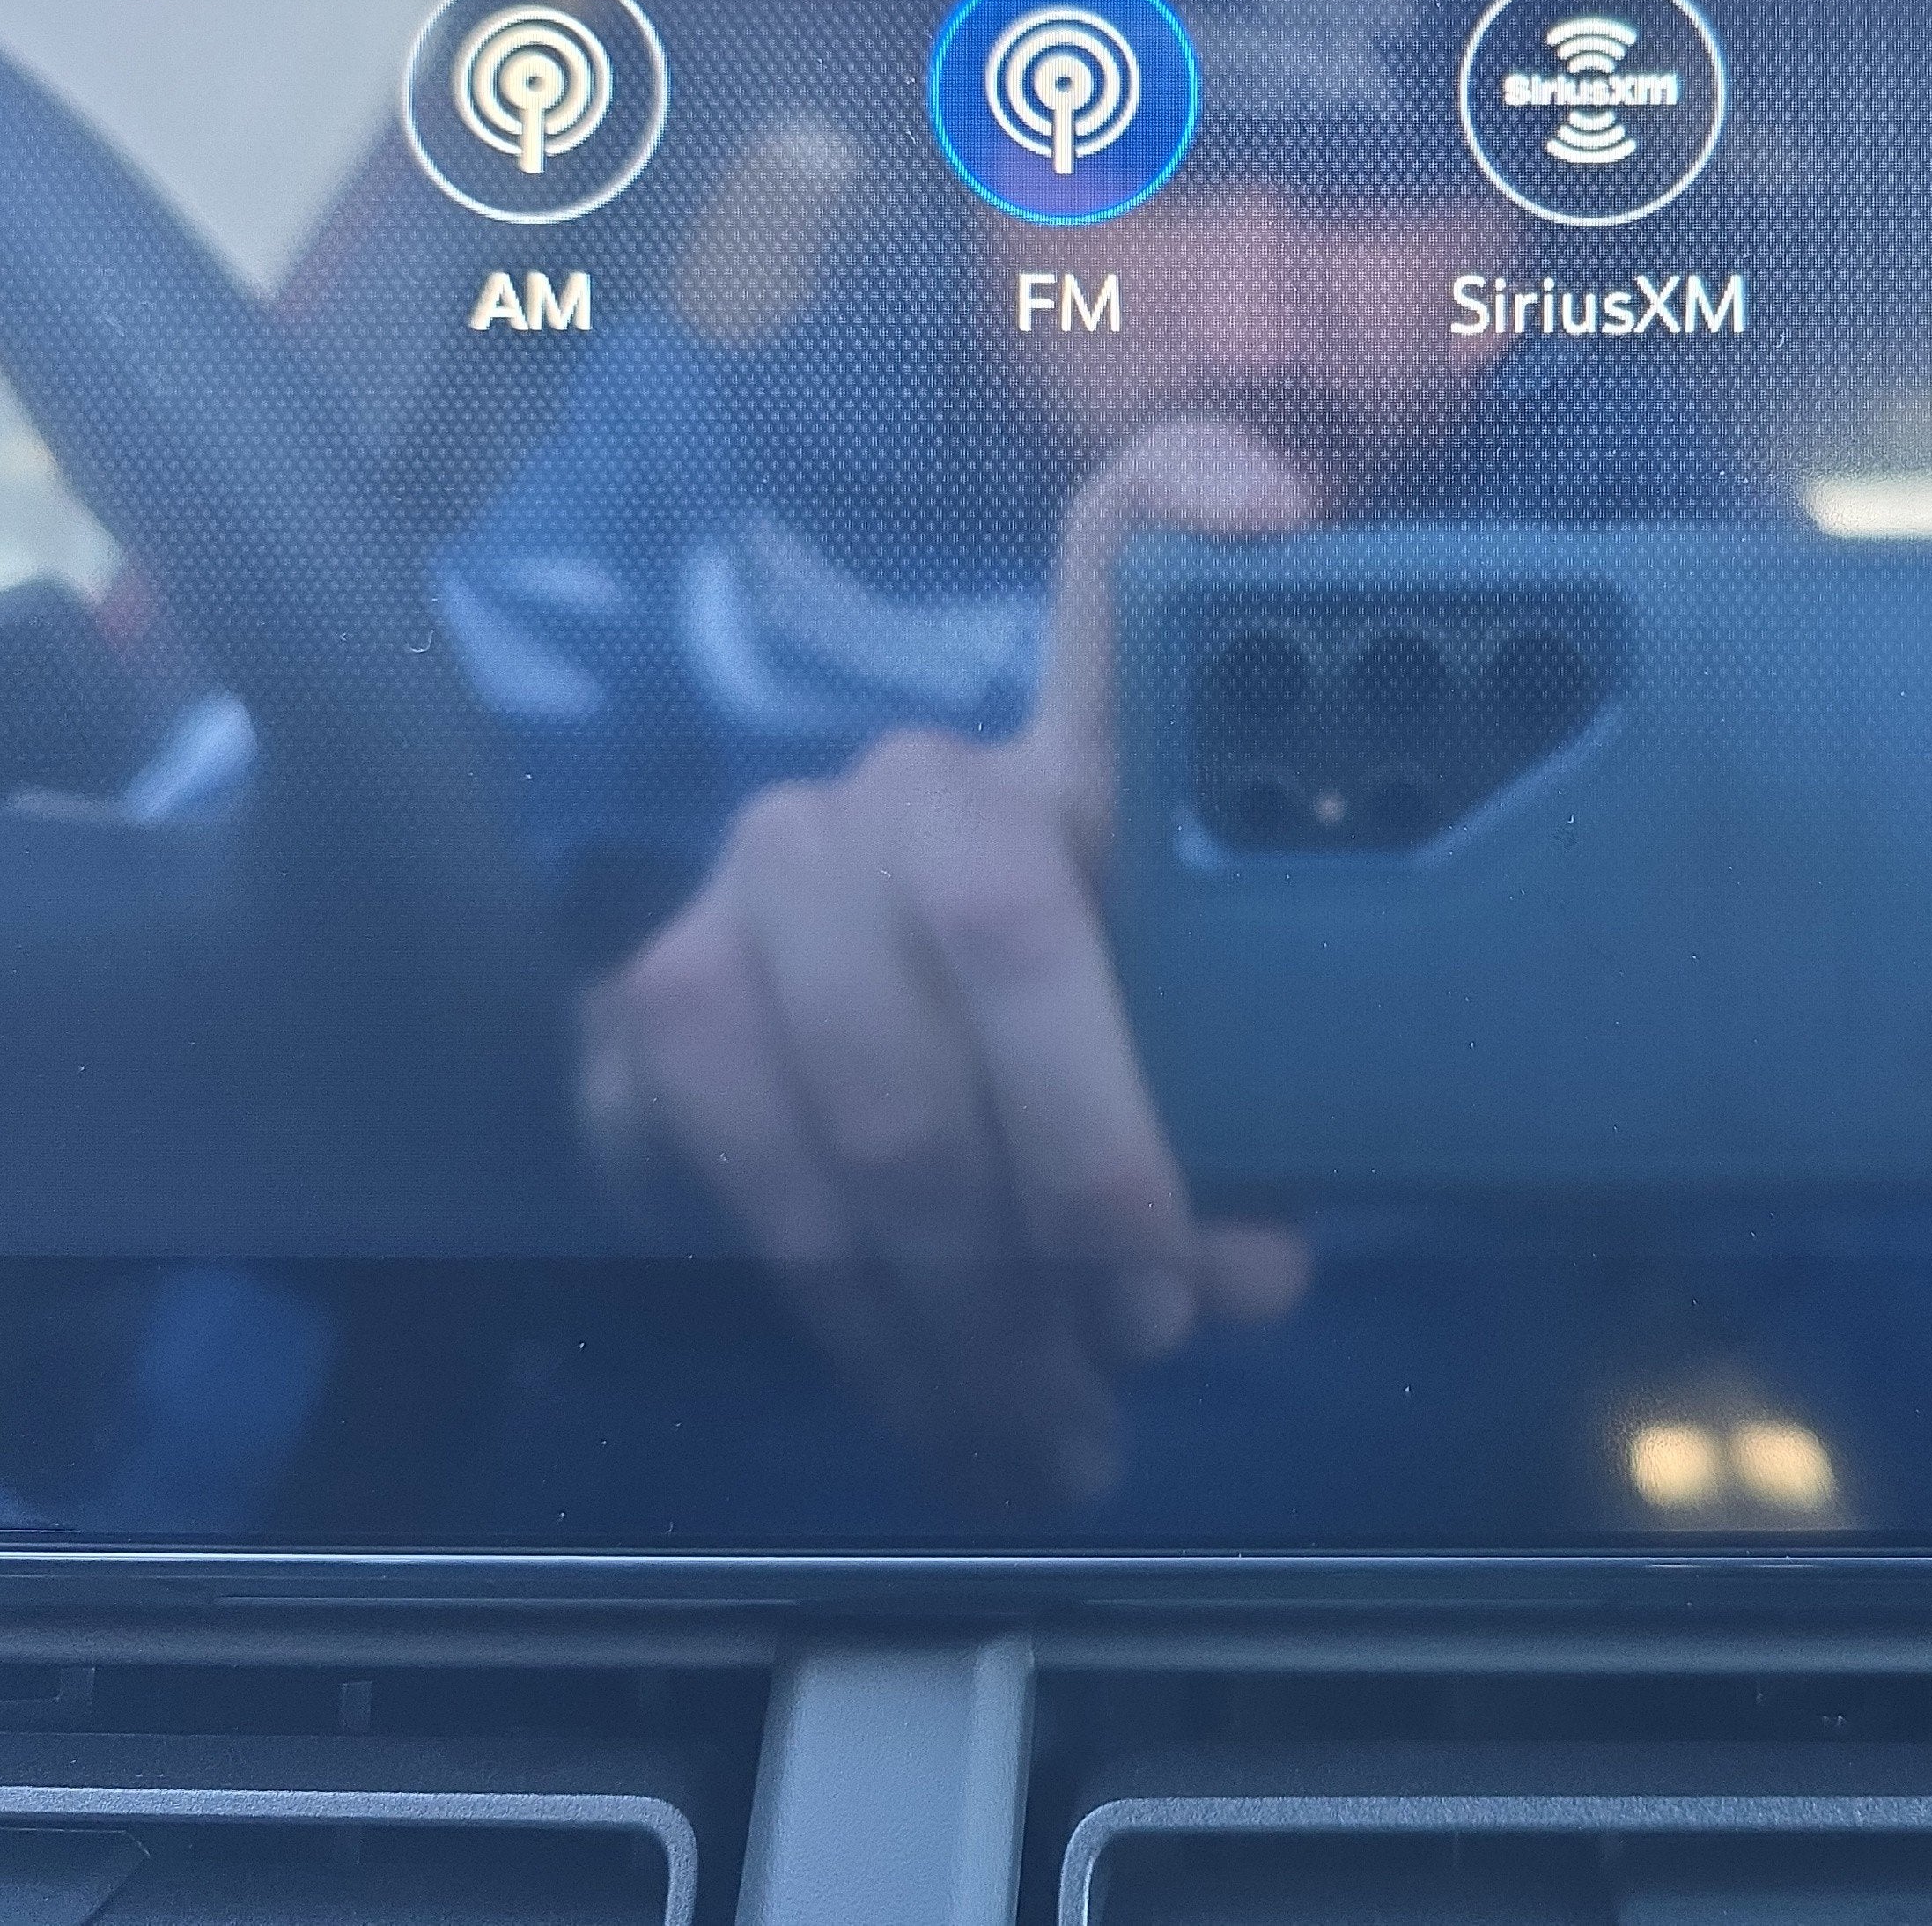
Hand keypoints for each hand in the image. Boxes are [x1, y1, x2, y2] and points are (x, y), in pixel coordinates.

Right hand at [581, 419, 1317, 1502]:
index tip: (1273, 515)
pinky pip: (757, 1170)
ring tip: (1064, 1435)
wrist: (816, 1123)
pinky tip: (942, 1412)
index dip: (1191, 497)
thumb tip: (1245, 1272)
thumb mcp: (1177, 1098)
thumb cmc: (1055, 1081)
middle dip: (1090, 1163)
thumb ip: (1242, 1152)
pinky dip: (866, 1324)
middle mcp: (922, 777)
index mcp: (1087, 762)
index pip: (1124, 558)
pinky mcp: (657, 991)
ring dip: (982, 1298)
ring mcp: (771, 868)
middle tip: (1154, 1334)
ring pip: (880, 1088)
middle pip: (1008, 921)